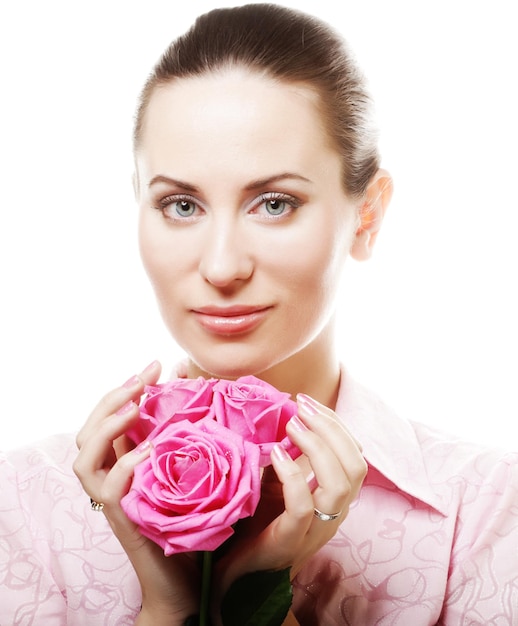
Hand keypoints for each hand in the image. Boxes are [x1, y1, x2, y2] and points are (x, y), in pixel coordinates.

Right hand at [73, 361, 199, 625]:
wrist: (187, 577)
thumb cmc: (190, 518)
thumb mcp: (190, 466)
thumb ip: (186, 429)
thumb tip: (196, 382)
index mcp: (124, 463)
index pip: (108, 418)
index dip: (126, 388)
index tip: (155, 365)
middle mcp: (110, 480)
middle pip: (87, 432)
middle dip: (113, 398)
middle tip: (143, 378)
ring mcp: (113, 501)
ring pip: (84, 460)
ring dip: (108, 427)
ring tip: (134, 408)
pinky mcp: (124, 522)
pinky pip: (111, 490)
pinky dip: (127, 465)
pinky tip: (150, 451)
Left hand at [212, 392, 366, 601]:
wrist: (238, 569)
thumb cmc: (259, 520)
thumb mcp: (278, 481)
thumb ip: (289, 455)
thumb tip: (287, 414)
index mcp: (334, 497)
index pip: (355, 456)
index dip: (336, 425)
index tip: (308, 402)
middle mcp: (333, 514)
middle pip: (356, 467)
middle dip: (332, 429)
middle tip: (301, 407)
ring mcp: (315, 530)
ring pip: (340, 486)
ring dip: (318, 447)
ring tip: (291, 425)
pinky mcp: (290, 541)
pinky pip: (303, 506)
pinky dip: (293, 474)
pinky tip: (276, 453)